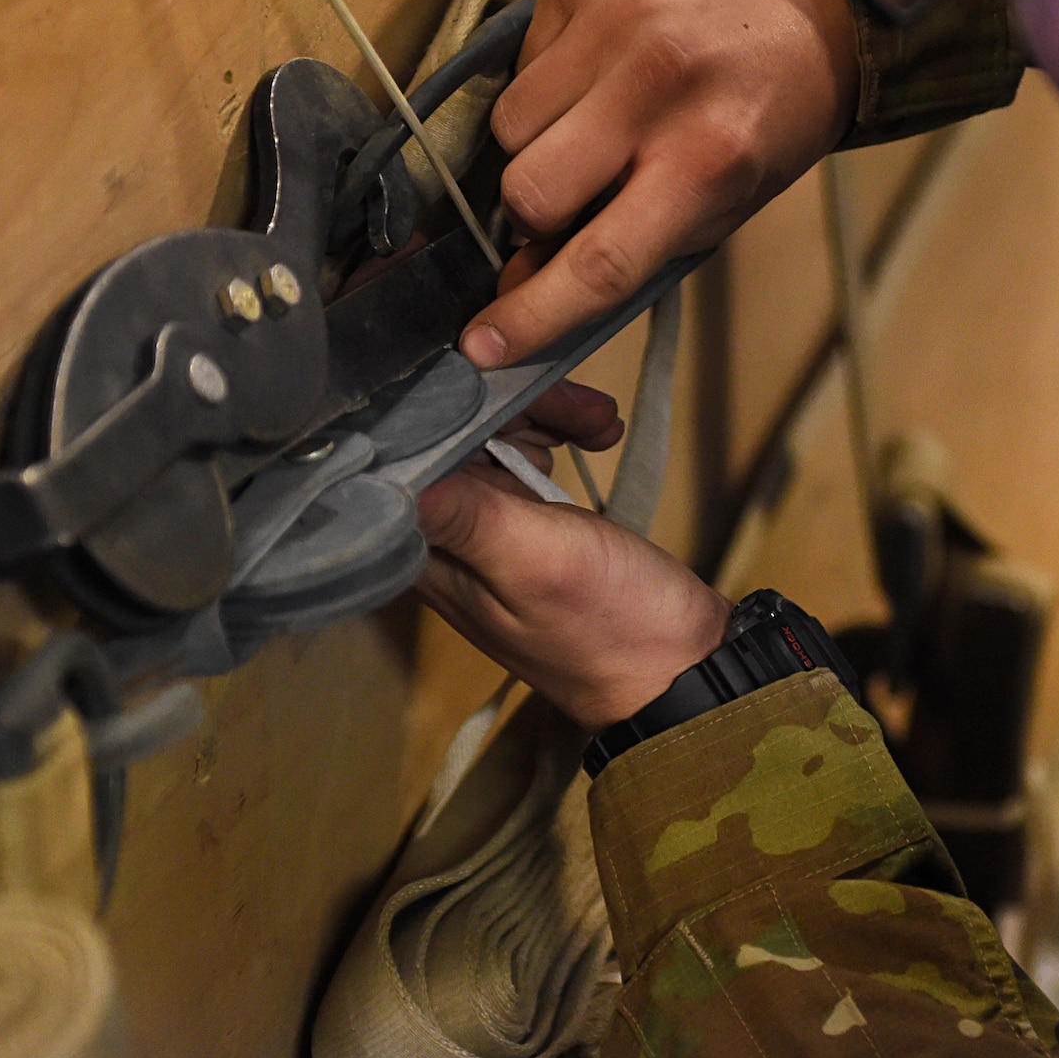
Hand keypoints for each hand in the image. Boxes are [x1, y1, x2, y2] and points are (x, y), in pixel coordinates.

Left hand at [417, 382, 732, 730]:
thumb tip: (376, 476)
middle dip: (515, 408)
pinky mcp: (526, 525)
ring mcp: (487, 532)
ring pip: (492, 439)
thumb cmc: (609, 626)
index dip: (461, 408)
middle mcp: (446, 540)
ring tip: (599, 423)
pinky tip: (598, 437)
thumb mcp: (536, 562)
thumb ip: (464, 516)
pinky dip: (561, 437)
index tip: (513, 390)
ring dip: (546, 416)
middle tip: (581, 409)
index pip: (416, 451)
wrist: (682, 667)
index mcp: (430, 555)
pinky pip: (524, 459)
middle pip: (452, 438)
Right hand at [459, 0, 861, 369]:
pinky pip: (521, 57)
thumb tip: (524, 284)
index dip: (534, 313)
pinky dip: (548, 79)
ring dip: (538, 144)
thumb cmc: (771, 110)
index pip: (600, 260)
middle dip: (537, 214)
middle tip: (572, 200)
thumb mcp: (732, 198)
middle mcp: (659, 82)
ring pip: (510, 123)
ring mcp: (616, 14)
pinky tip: (601, 66)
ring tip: (595, 123)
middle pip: (529, 189)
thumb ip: (638, 245)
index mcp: (711, 158)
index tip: (484, 345)